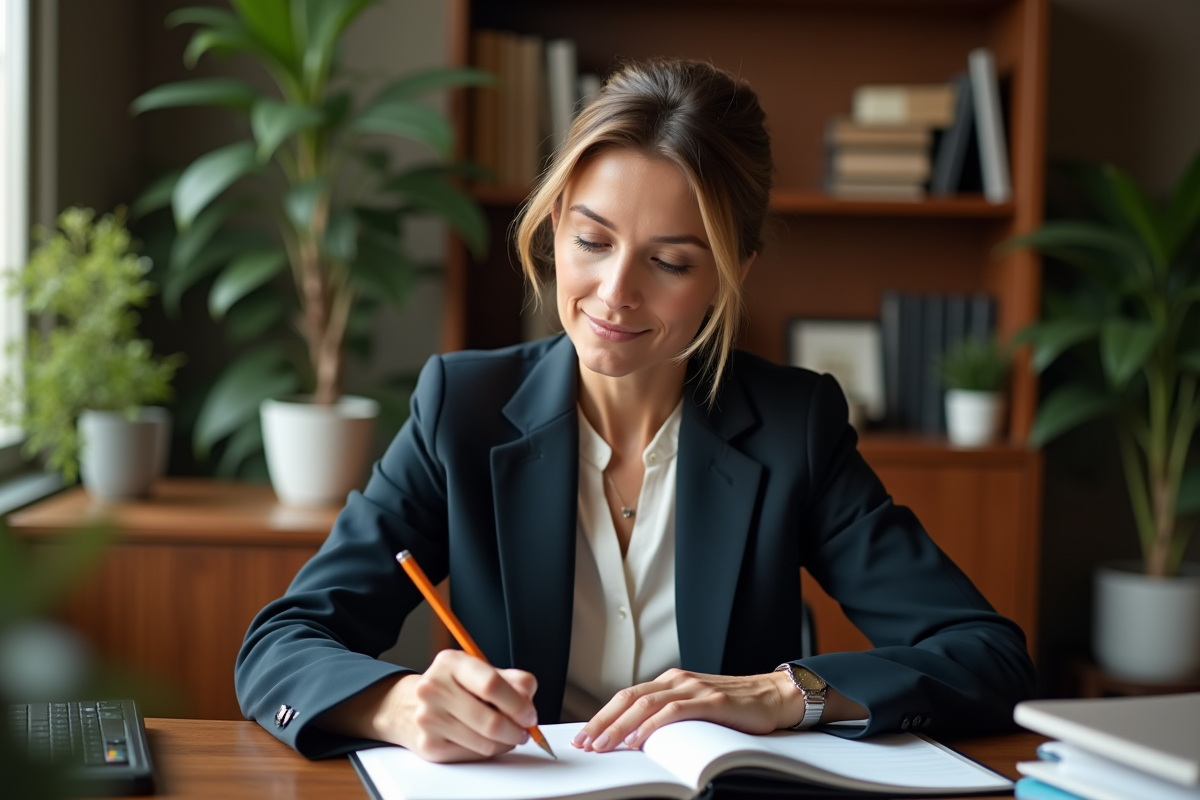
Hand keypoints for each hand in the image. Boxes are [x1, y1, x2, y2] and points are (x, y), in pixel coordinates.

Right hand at [318, 649, 539, 762]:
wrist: (408, 706)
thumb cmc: (452, 687)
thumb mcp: (479, 671)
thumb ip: (511, 679)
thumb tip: (528, 695)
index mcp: (450, 662)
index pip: (491, 684)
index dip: (517, 703)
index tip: (529, 714)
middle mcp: (434, 688)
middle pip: (490, 720)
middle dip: (516, 729)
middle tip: (524, 730)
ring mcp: (428, 718)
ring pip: (484, 742)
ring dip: (505, 742)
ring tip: (508, 735)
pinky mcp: (429, 745)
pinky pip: (473, 754)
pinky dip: (488, 750)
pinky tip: (487, 740)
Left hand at [571, 668, 800, 751]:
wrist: (774, 696)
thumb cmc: (736, 707)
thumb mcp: (696, 708)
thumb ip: (670, 716)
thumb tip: (637, 738)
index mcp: (671, 681)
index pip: (627, 696)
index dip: (603, 715)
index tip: (584, 734)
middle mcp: (677, 679)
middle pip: (629, 698)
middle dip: (602, 721)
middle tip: (584, 742)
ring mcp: (693, 688)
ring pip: (645, 704)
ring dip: (620, 726)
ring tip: (603, 744)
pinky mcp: (711, 702)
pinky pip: (674, 711)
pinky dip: (652, 726)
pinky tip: (639, 739)